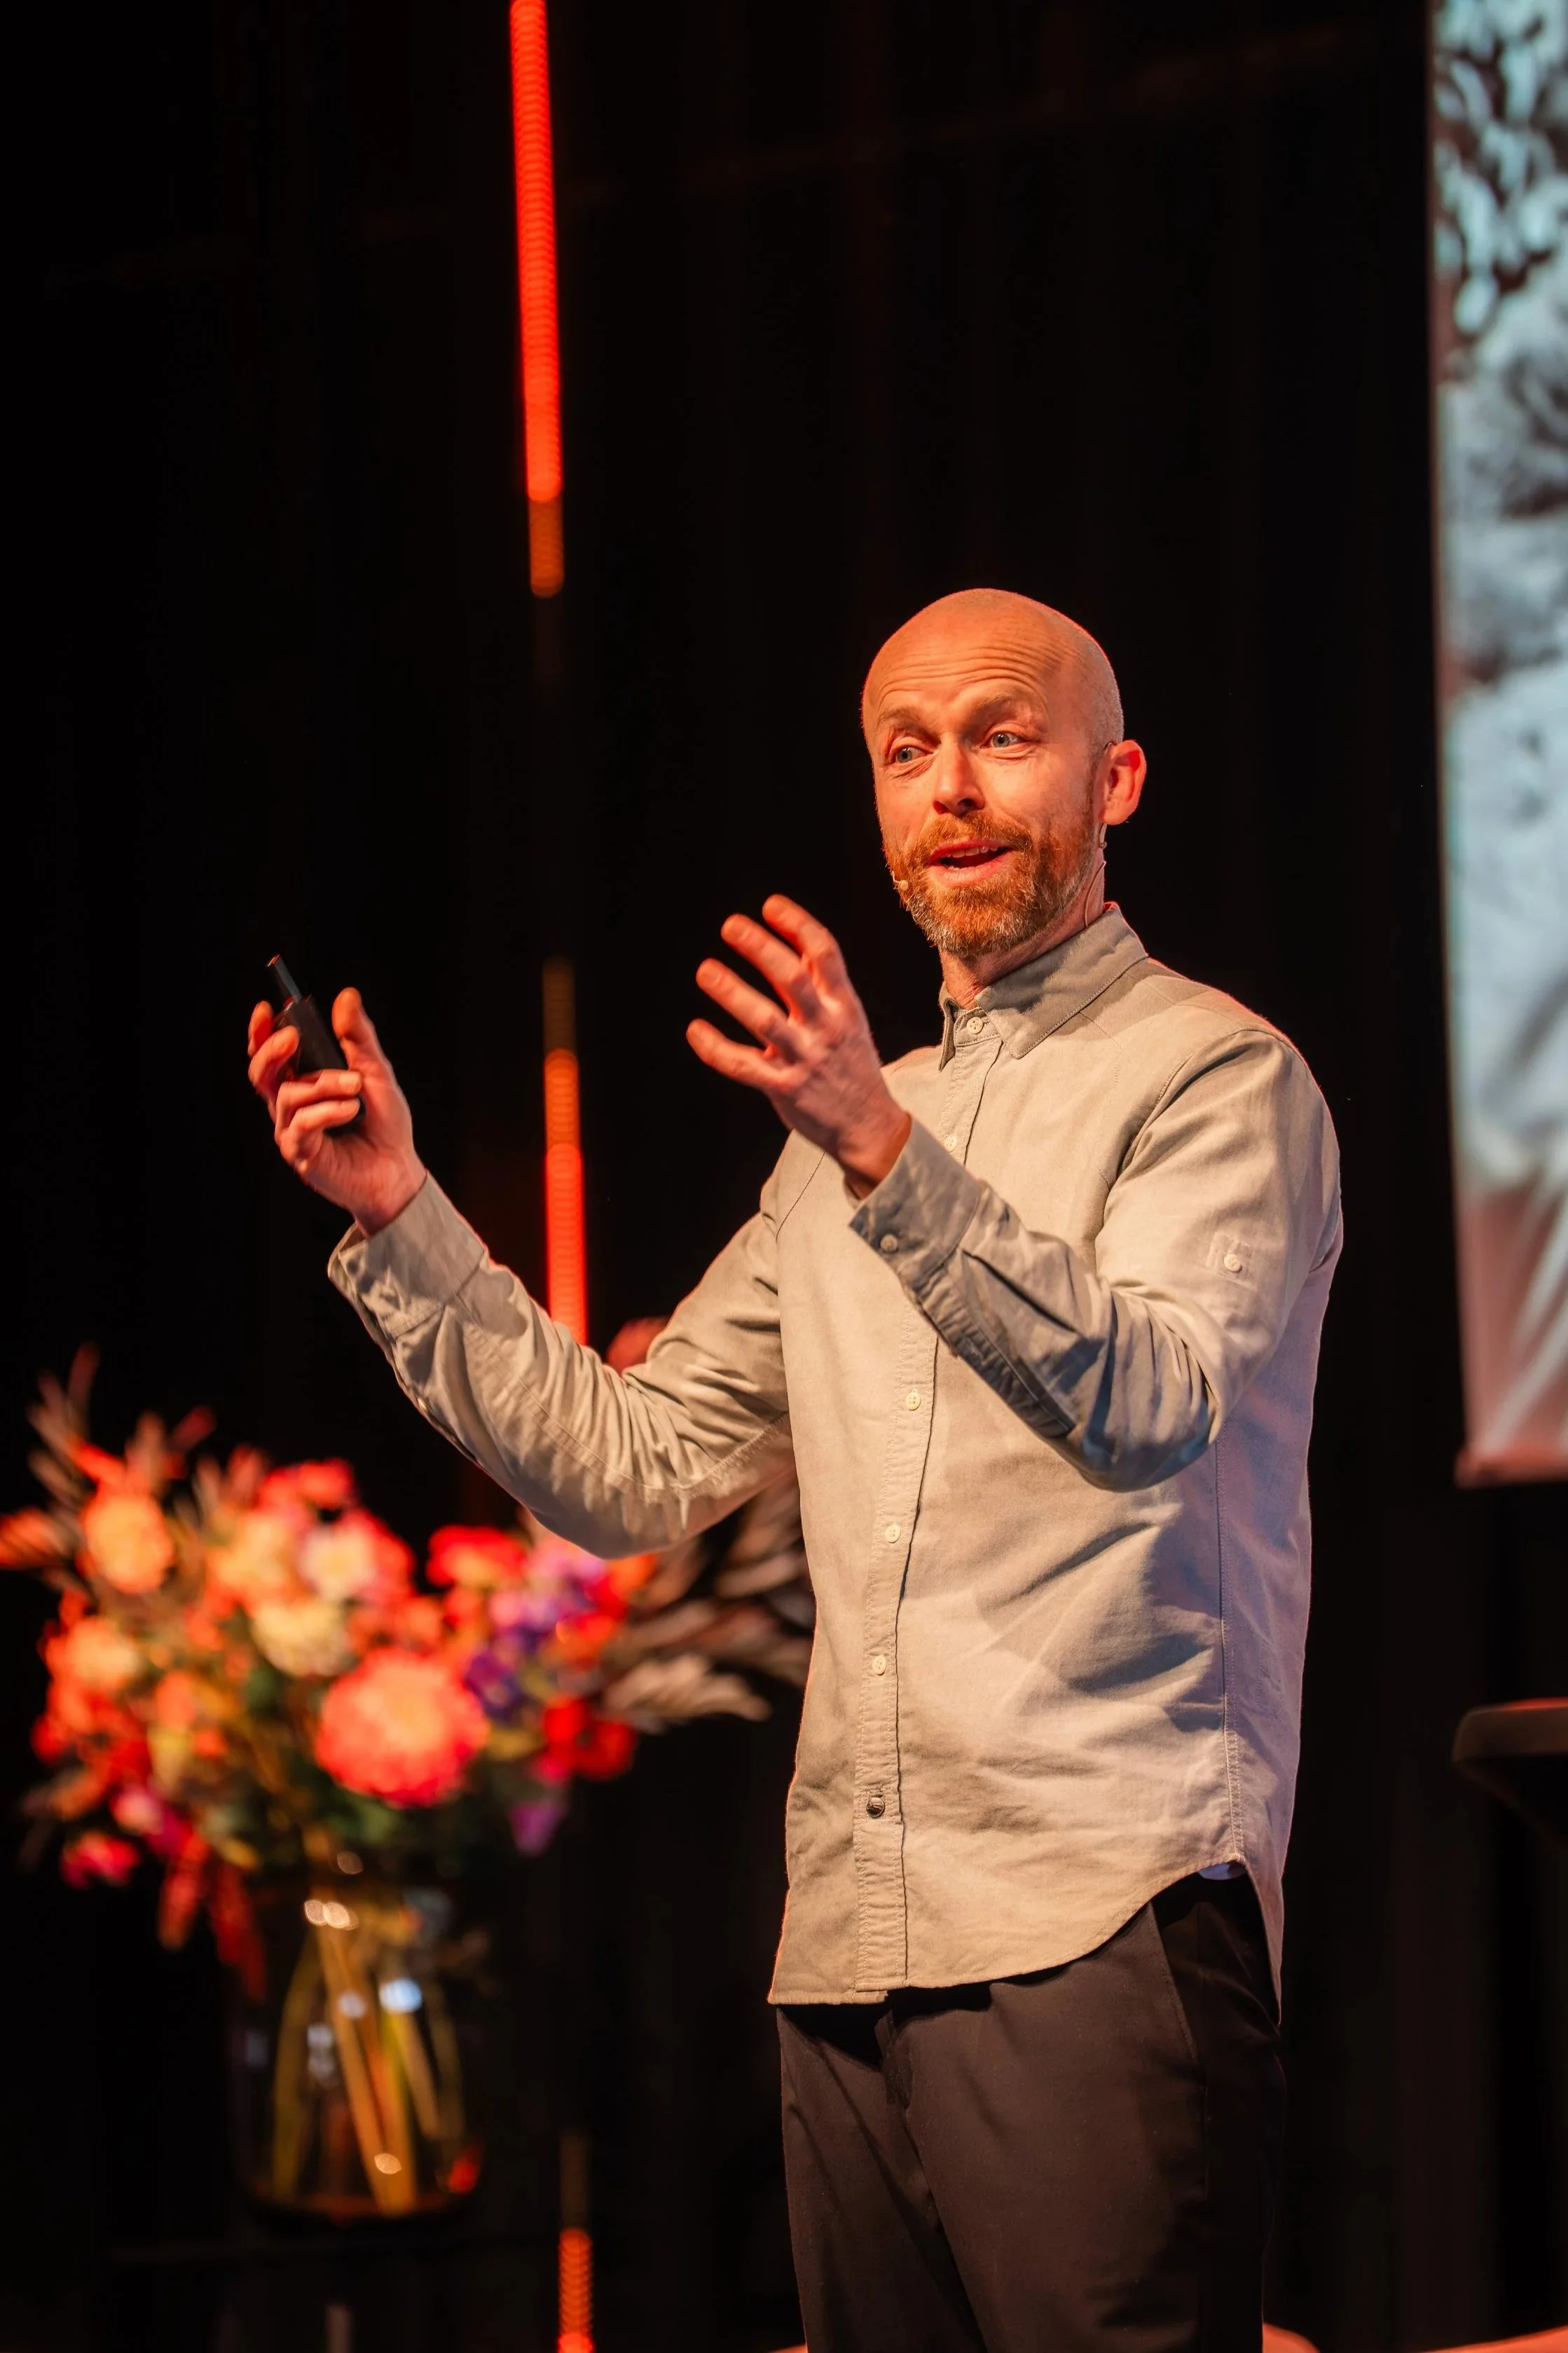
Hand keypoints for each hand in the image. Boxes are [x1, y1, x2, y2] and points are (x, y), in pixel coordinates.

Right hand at [247, 988, 426, 1234]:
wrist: (398, 1169)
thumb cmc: (384, 1124)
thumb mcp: (375, 1073)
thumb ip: (359, 1038)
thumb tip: (347, 996)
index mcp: (303, 1082)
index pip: (271, 1054)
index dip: (261, 1032)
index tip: (267, 1009)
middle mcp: (291, 1105)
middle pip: (261, 1073)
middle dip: (272, 1050)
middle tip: (293, 1038)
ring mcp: (292, 1130)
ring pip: (287, 1095)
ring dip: (323, 1084)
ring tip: (356, 1087)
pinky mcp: (300, 1154)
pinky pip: (301, 1123)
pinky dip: (328, 1110)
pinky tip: (351, 1109)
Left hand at [687, 896, 911, 1195]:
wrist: (867, 1126)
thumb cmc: (851, 1064)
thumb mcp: (849, 1018)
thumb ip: (824, 983)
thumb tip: (796, 937)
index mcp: (844, 1005)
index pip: (825, 953)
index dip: (797, 923)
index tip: (769, 905)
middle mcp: (826, 1027)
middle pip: (791, 977)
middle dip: (759, 947)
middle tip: (730, 926)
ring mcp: (804, 1059)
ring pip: (763, 1019)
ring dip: (731, 991)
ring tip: (705, 971)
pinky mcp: (783, 1089)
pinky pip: (742, 1065)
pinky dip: (714, 1047)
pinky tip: (696, 1030)